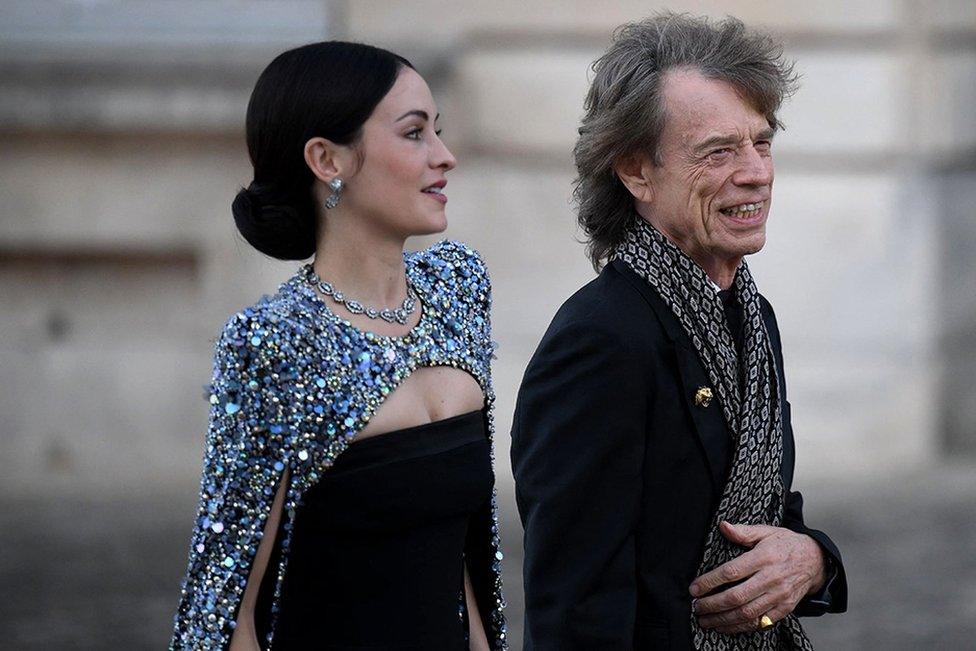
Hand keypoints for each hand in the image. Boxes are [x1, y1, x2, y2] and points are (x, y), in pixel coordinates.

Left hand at [689, 521, 826, 633]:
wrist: (816, 560)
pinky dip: (741, 627)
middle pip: (737, 597)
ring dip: (723, 620)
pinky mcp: (785, 608)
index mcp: (764, 558)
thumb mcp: (766, 531)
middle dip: (712, 605)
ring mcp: (779, 596)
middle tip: (696, 607)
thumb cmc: (786, 544)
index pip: (731, 572)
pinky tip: (725, 627)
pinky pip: (761, 622)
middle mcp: (772, 579)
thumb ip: (743, 531)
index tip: (694, 588)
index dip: (710, 582)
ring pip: (747, 613)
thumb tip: (723, 526)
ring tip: (705, 621)